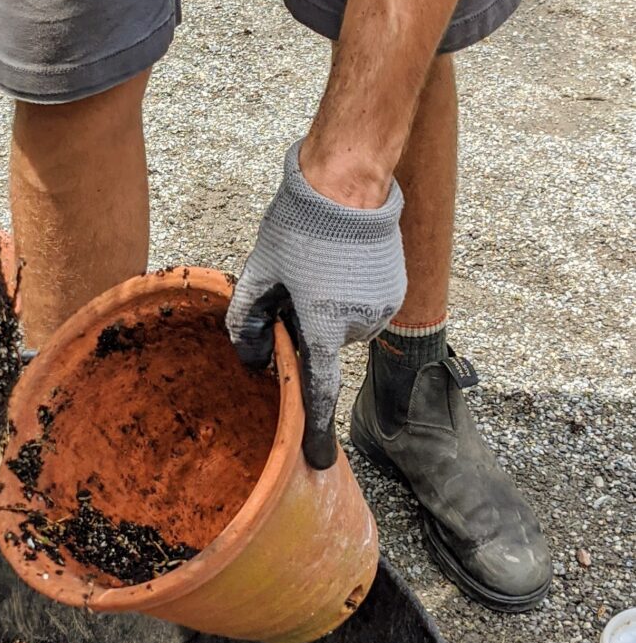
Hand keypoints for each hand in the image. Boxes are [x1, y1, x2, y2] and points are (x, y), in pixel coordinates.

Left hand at [228, 141, 405, 468]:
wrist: (350, 182)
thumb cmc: (299, 224)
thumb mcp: (260, 271)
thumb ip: (246, 319)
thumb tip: (247, 358)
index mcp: (323, 323)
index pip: (319, 390)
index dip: (317, 428)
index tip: (319, 460)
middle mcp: (358, 323)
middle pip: (324, 345)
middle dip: (307, 326)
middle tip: (296, 287)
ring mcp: (382, 307)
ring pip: (344, 326)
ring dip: (328, 308)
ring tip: (320, 268)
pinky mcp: (396, 291)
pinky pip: (364, 308)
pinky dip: (348, 295)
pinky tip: (339, 265)